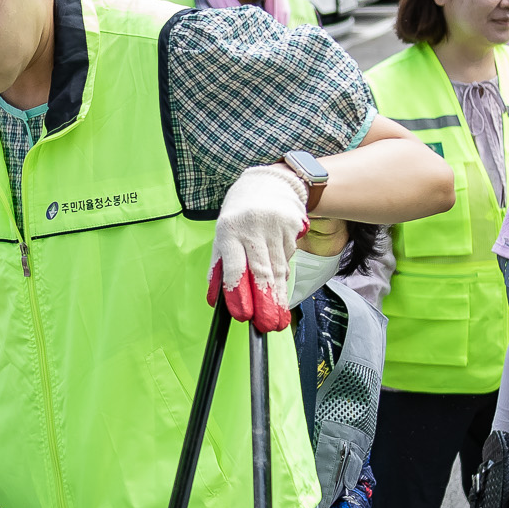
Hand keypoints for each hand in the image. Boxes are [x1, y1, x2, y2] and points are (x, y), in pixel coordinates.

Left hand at [210, 164, 309, 330]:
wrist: (267, 183)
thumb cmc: (239, 215)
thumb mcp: (222, 235)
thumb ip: (219, 267)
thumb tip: (215, 300)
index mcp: (229, 231)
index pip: (234, 267)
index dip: (238, 293)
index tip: (243, 315)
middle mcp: (252, 228)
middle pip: (261, 271)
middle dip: (265, 301)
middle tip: (269, 324)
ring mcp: (275, 226)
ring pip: (279, 268)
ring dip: (279, 296)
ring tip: (279, 317)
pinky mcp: (293, 225)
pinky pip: (289, 257)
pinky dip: (284, 273)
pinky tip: (281, 285)